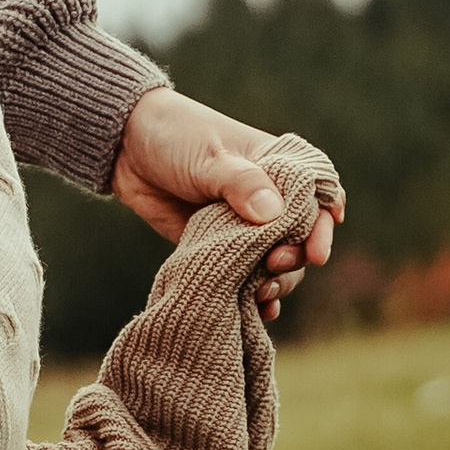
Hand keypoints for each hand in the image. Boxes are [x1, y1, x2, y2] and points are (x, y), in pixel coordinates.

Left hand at [110, 86, 345, 320]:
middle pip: (299, 239)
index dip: (323, 226)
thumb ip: (240, 183)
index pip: (318, 198)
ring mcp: (244, 227)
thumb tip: (272, 214)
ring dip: (275, 282)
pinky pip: (244, 275)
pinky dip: (253, 296)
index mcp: (279, 168)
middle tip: (273, 265)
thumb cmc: (176, 137)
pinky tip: (258, 312)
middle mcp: (269, 200)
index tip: (316, 252)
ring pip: (275, 263)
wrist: (126, 148)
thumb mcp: (209, 157)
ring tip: (261, 294)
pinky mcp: (219, 247)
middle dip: (294, 259)